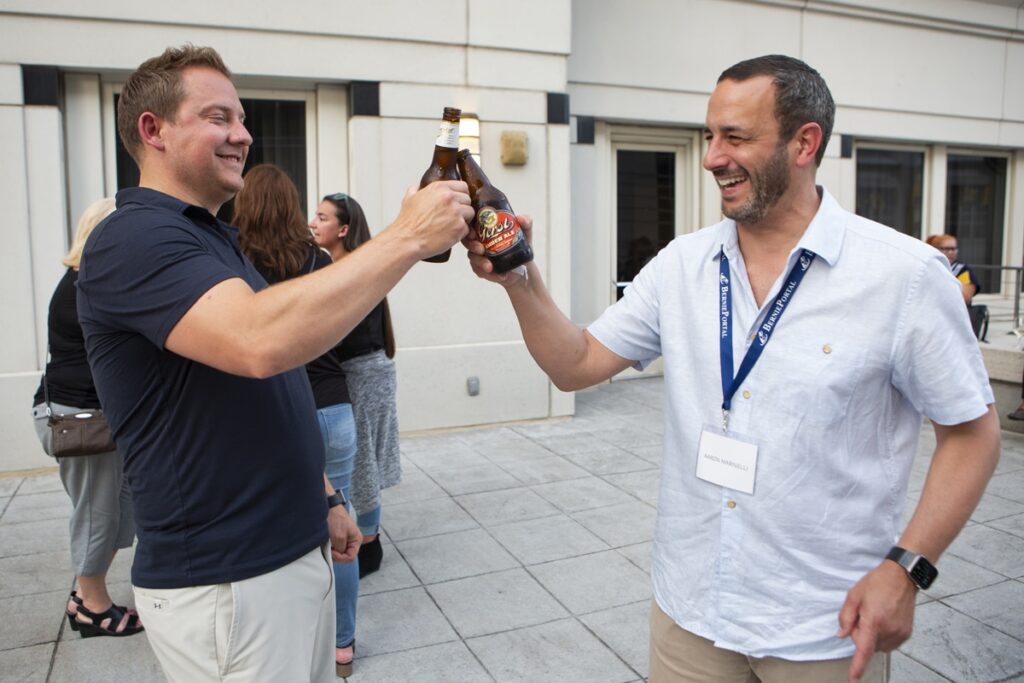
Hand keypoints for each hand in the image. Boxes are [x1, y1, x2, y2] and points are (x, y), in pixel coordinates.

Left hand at [327, 505, 361, 562]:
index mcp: (356, 540)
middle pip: (344, 556)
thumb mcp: (339, 537)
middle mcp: (352, 541)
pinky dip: (330, 547)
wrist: (328, 507)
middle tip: (329, 548)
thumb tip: (338, 556)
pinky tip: (327, 542)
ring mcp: (345, 540)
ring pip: (339, 552)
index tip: (332, 552)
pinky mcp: (338, 538)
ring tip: (328, 543)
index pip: (350, 557)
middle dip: (336, 554)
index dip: (340, 557)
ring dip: (332, 550)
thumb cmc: (336, 518)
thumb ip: (340, 549)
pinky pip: (334, 548)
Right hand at [393, 181, 472, 259]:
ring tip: (451, 225)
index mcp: (439, 188)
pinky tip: (449, 234)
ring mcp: (456, 212)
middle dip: (462, 207)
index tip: (457, 201)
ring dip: (464, 219)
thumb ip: (417, 189)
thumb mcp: (409, 198)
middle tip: (453, 216)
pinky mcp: (459, 227)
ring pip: (470, 212)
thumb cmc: (407, 223)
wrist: (407, 240)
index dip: (461, 195)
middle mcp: (449, 197)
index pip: (462, 186)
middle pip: (468, 199)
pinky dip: (460, 233)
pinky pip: (467, 228)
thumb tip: (418, 187)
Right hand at [463, 214, 532, 287]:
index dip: (469, 229)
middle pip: (468, 243)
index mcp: (485, 231)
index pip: (472, 227)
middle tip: (481, 250)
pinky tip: (500, 276)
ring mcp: (479, 257)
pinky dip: (490, 275)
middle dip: (472, 246)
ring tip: (490, 267)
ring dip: (481, 263)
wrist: (524, 266)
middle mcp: (479, 242)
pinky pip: (480, 272)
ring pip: (473, 259)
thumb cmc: (521, 245)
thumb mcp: (525, 232)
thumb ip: (526, 222)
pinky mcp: (482, 270)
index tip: (474, 233)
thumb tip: (520, 218)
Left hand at [837, 560, 916, 681]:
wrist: (902, 576)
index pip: (864, 650)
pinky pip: (889, 643)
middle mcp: (889, 630)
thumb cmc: (877, 583)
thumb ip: (846, 617)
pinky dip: (883, 636)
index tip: (853, 679)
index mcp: (874, 620)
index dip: (858, 666)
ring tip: (875, 615)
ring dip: (873, 636)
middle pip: (868, 645)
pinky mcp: (906, 634)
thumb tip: (842, 635)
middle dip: (861, 635)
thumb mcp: (854, 595)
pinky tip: (884, 619)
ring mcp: (900, 633)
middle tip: (863, 615)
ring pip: (878, 646)